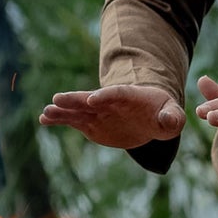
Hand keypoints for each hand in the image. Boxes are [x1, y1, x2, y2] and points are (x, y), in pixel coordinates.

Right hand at [39, 84, 184, 149]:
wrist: (151, 119)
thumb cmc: (163, 115)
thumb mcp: (173, 116)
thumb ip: (172, 118)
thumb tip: (166, 121)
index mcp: (131, 96)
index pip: (117, 94)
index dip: (106, 95)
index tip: (92, 99)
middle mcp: (110, 102)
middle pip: (91, 98)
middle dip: (75, 99)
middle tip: (57, 98)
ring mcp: (99, 112)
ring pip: (78, 110)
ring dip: (63, 111)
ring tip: (46, 112)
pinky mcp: (92, 123)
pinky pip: (74, 121)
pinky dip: (60, 120)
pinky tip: (44, 119)